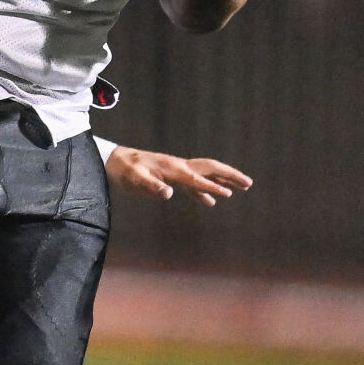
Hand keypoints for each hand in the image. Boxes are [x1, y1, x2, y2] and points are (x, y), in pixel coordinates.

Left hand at [107, 145, 251, 206]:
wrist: (114, 161)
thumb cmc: (124, 171)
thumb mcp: (134, 179)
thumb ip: (151, 186)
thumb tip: (168, 193)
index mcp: (172, 168)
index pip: (197, 179)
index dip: (212, 187)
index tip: (229, 194)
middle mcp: (178, 166)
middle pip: (210, 168)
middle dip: (230, 175)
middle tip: (248, 184)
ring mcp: (176, 170)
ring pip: (206, 173)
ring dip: (224, 180)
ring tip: (241, 188)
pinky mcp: (171, 175)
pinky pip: (194, 183)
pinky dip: (205, 191)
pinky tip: (211, 202)